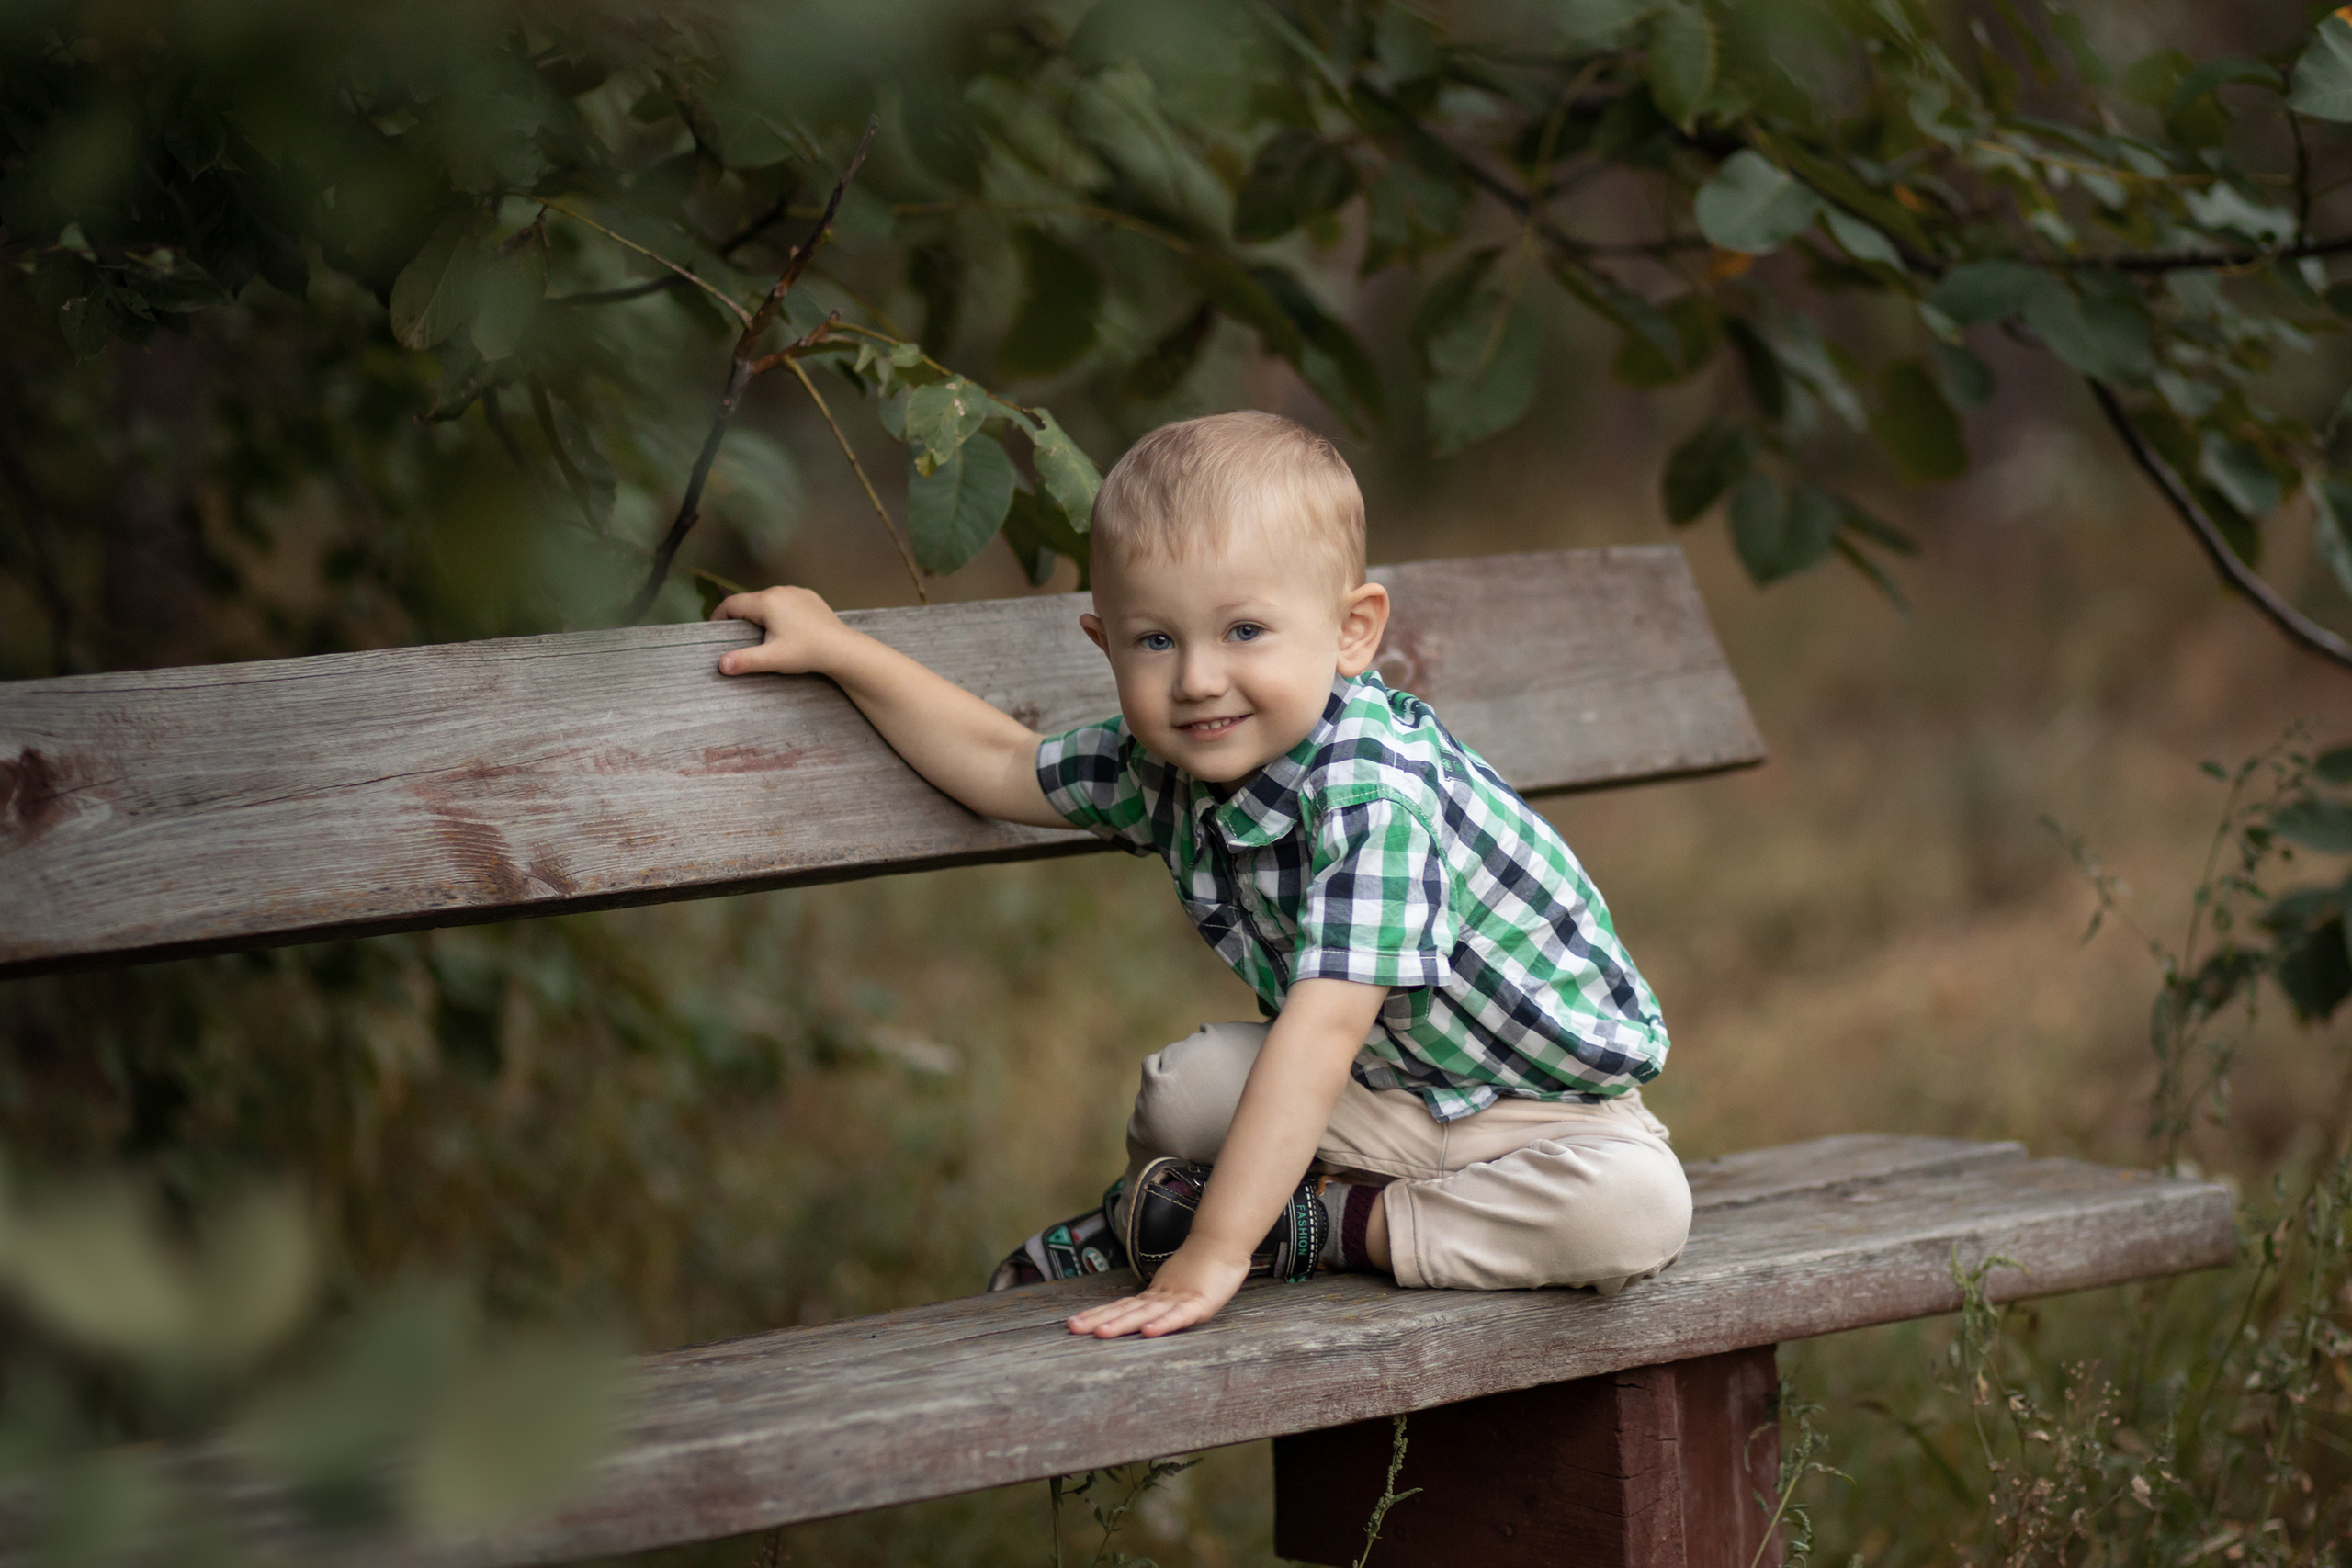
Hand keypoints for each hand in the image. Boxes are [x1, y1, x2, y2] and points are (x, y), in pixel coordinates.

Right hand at [712, 586, 849, 676]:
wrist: (842, 649)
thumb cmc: (807, 653)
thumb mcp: (773, 659)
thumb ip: (745, 660)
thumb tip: (721, 665)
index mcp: (766, 602)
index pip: (731, 604)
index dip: (718, 616)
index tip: (714, 629)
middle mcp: (780, 590)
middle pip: (749, 601)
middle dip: (740, 616)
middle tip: (736, 636)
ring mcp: (796, 591)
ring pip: (767, 599)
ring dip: (760, 613)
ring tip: (760, 633)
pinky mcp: (808, 596)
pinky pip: (785, 600)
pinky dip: (779, 610)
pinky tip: (784, 627)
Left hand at [1067, 1239, 1250, 1338]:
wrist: (1223, 1243)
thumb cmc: (1202, 1268)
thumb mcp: (1177, 1291)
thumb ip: (1160, 1303)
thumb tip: (1142, 1316)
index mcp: (1154, 1296)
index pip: (1121, 1306)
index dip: (1097, 1314)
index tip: (1073, 1322)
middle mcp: (1160, 1297)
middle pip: (1125, 1310)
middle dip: (1098, 1319)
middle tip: (1073, 1328)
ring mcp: (1179, 1299)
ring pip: (1146, 1313)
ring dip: (1122, 1323)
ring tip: (1100, 1333)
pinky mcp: (1199, 1303)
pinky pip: (1179, 1316)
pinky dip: (1163, 1324)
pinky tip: (1148, 1332)